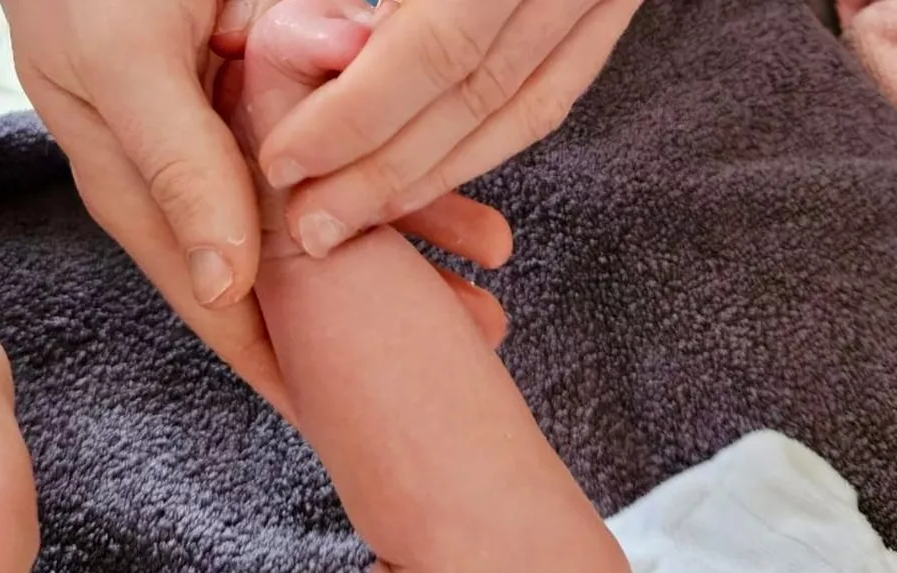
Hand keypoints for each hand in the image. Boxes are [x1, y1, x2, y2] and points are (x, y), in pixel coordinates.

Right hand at [2, 0, 512, 415]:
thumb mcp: (126, 68)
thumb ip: (178, 169)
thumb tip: (227, 285)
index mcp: (153, 199)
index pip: (228, 310)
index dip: (292, 367)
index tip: (354, 418)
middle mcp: (205, 184)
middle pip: (303, 276)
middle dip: (381, 313)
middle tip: (471, 334)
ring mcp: (250, 143)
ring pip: (342, 215)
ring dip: (418, 241)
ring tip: (490, 270)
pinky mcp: (286, 97)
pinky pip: (358, 150)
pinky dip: (411, 173)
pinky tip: (462, 199)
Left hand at [220, 0, 643, 257]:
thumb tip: (306, 37)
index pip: (433, 49)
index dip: (354, 116)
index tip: (284, 160)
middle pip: (473, 94)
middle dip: (384, 171)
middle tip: (314, 226)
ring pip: (520, 108)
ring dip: (435, 175)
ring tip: (360, 216)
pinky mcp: (612, 4)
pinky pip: (552, 93)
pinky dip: (489, 141)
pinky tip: (431, 172)